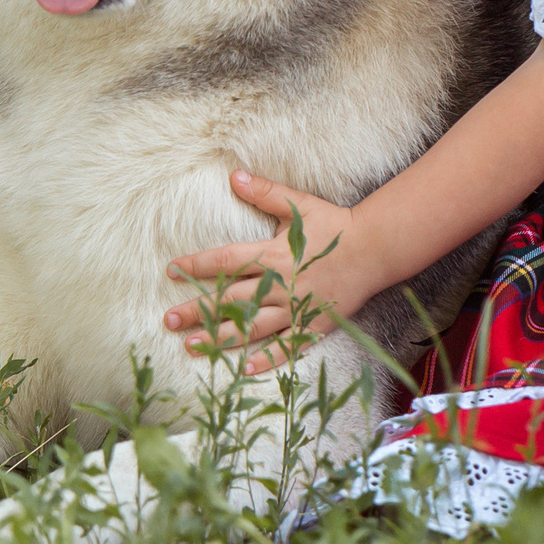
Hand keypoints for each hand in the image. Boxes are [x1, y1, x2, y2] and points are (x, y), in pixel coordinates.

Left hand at [162, 169, 382, 371]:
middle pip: (231, 299)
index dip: (197, 266)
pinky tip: (244, 368)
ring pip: (252, 327)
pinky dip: (266, 358)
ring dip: (220, 337)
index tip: (172, 271)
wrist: (374, 249)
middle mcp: (281, 284)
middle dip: (198, 310)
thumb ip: (265, 192)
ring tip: (191, 347)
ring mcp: (296, 308)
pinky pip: (286, 346)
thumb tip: (234, 176)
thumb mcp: (299, 205)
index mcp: (273, 254)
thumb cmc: (334, 225)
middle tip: (168, 320)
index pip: (226, 261)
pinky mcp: (313, 324)